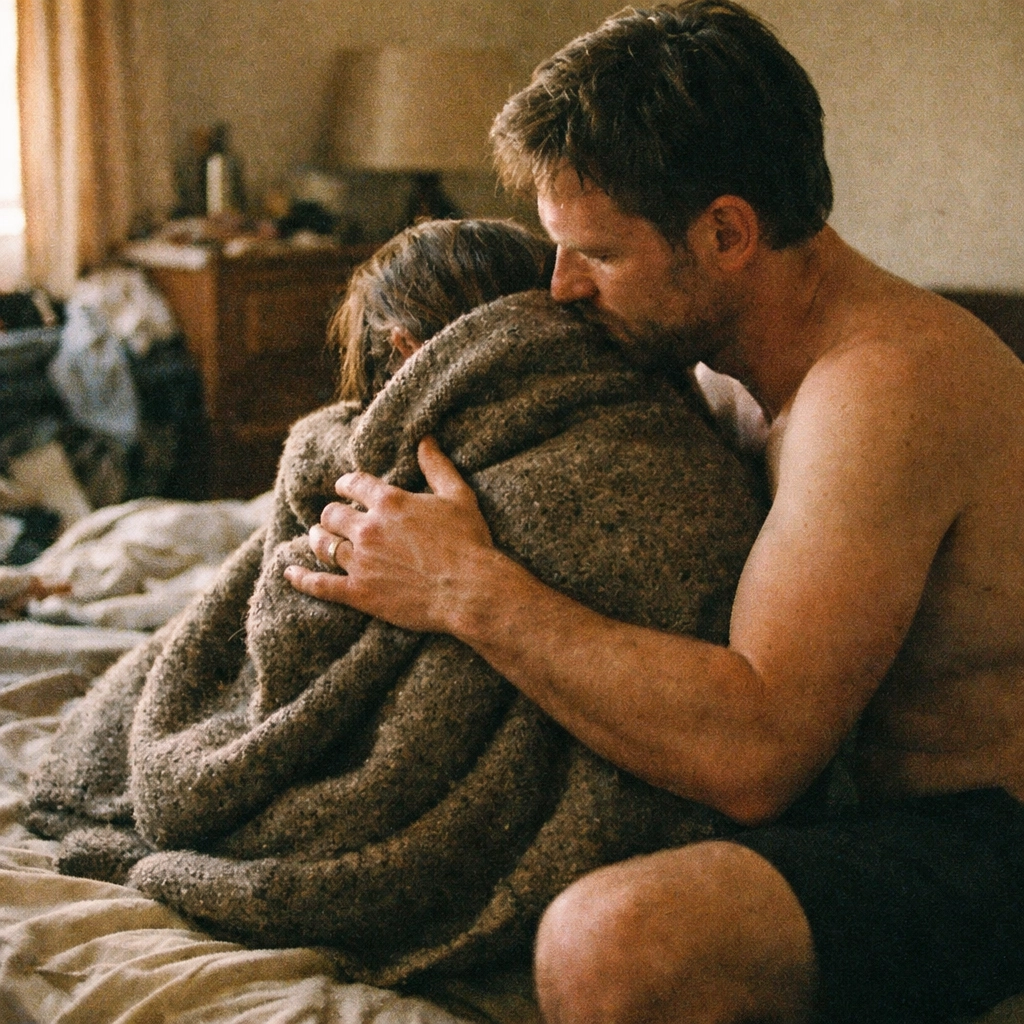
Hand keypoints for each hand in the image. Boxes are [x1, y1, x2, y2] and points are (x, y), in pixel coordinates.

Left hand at [284, 436, 493, 632]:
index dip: (345, 485)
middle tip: (333, 518)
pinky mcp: (359, 593)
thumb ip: (437, 466)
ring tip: (318, 537)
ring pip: (324, 545)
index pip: (353, 484)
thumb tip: (424, 438)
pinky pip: (320, 585)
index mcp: (389, 501)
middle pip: (333, 515)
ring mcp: (361, 562)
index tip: (343, 488)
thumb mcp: (458, 496)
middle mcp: (368, 528)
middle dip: (331, 514)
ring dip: (318, 539)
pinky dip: (301, 579)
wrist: (471, 590)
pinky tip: (288, 573)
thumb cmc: (469, 543)